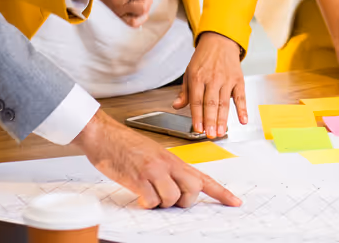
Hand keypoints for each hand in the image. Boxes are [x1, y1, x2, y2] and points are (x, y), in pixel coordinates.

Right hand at [74, 108, 240, 209]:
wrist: (104, 135)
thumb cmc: (126, 147)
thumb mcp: (154, 155)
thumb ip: (168, 171)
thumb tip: (178, 194)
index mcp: (173, 158)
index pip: (203, 177)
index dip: (221, 192)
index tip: (235, 202)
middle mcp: (168, 162)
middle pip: (193, 190)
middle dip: (184, 202)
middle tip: (169, 200)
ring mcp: (154, 169)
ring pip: (172, 198)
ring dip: (161, 203)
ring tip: (148, 193)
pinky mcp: (139, 177)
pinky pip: (151, 201)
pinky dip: (145, 203)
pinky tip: (138, 193)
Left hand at [173, 33, 245, 138]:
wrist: (220, 40)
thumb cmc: (204, 58)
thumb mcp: (189, 71)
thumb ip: (184, 91)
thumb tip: (176, 106)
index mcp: (198, 76)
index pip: (197, 100)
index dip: (197, 116)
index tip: (198, 129)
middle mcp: (212, 78)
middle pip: (211, 102)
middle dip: (210, 120)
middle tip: (210, 134)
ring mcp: (226, 79)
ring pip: (224, 102)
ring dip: (223, 118)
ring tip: (221, 132)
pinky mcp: (238, 79)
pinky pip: (240, 96)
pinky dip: (243, 109)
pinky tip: (242, 120)